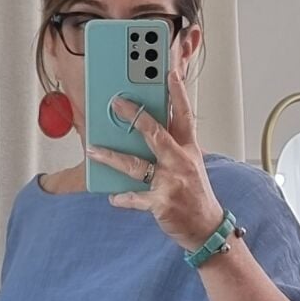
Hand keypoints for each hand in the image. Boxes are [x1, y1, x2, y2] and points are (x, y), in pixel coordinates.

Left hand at [87, 67, 226, 253]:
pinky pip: (136, 197)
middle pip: (156, 133)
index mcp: (189, 148)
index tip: (170, 73)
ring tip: (93, 150)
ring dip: (111, 157)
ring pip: (136, 164)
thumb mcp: (190, 164)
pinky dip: (122, 197)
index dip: (178, 93)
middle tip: (116, 103)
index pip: (184, 115)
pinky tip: (113, 196)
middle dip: (135, 116)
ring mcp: (171, 182)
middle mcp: (181, 161)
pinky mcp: (162, 202)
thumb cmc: (195, 194)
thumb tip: (145, 130)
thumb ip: (171, 145)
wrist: (206, 227)